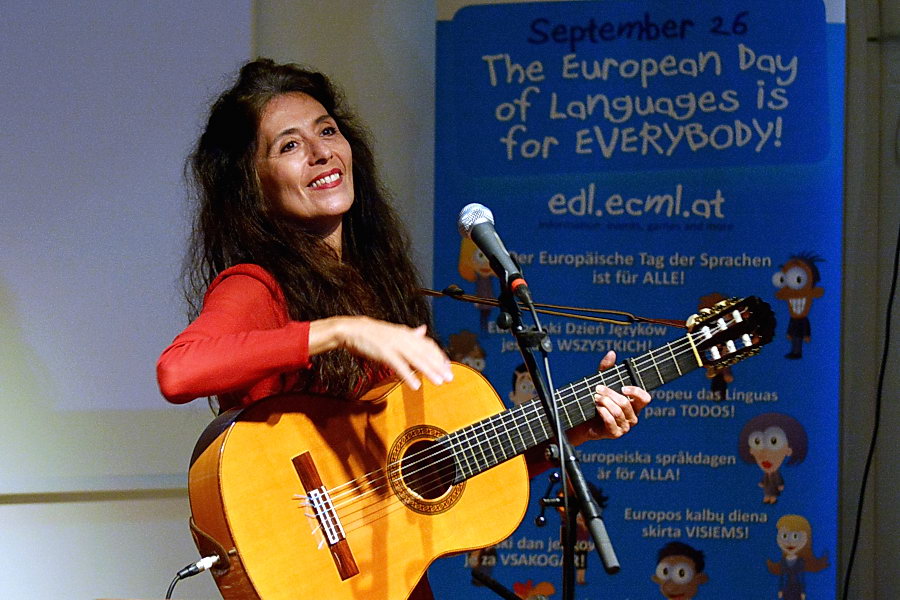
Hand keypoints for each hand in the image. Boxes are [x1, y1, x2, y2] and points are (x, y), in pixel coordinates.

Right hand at [310, 316, 452, 390]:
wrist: (353, 329)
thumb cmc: (373, 334)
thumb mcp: (394, 332)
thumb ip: (410, 334)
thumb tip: (423, 330)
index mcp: (407, 334)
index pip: (429, 345)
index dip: (440, 357)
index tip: (448, 367)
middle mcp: (404, 338)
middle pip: (426, 353)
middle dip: (439, 366)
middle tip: (450, 378)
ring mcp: (395, 345)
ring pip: (416, 359)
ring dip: (429, 371)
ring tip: (439, 382)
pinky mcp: (385, 352)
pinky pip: (399, 366)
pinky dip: (408, 376)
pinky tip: (415, 385)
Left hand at [571, 351, 650, 442]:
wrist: (583, 422)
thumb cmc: (596, 401)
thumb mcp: (601, 383)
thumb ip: (606, 369)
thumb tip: (611, 353)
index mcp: (634, 404)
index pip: (645, 398)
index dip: (636, 392)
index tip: (623, 387)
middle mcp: (633, 416)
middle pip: (625, 402)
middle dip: (609, 393)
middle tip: (597, 389)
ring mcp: (625, 426)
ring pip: (617, 411)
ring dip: (604, 402)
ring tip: (595, 398)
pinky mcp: (615, 433)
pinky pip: (611, 421)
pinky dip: (602, 412)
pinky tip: (596, 408)